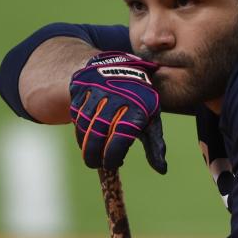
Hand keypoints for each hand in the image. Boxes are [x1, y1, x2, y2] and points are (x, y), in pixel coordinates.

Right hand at [70, 51, 166, 173]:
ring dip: (84, 142)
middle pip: (98, 130)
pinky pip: (75, 112)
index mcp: (137, 106)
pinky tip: (85, 134)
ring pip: (84, 122)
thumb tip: (162, 170)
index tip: (111, 164)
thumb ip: (155, 145)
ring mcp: (96, 89)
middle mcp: (116, 96)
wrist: (122, 67)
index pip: (121, 135)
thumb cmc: (139, 102)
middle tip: (95, 164)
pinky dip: (78, 127)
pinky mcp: (81, 86)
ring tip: (90, 153)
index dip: (113, 154)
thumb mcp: (151, 119)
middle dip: (94, 153)